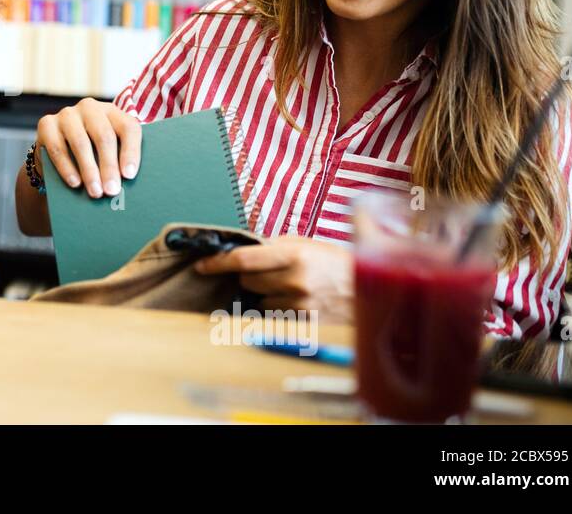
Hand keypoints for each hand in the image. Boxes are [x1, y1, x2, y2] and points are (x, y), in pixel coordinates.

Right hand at [35, 97, 140, 197]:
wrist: (57, 150)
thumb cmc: (91, 154)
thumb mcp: (107, 152)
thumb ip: (118, 162)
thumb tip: (124, 184)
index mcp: (112, 112)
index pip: (128, 127)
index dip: (131, 152)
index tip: (129, 176)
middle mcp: (90, 108)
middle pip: (104, 136)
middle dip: (109, 166)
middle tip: (112, 190)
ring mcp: (67, 114)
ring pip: (80, 143)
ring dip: (89, 170)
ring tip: (95, 192)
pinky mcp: (46, 124)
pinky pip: (58, 148)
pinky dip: (67, 168)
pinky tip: (75, 183)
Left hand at [194, 236, 354, 321]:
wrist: (370, 292)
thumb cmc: (335, 264)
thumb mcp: (308, 245)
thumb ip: (276, 246)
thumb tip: (242, 248)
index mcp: (294, 255)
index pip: (243, 259)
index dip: (218, 263)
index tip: (201, 265)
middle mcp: (295, 281)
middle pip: (247, 281)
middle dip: (251, 277)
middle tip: (271, 274)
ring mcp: (299, 306)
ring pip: (260, 301)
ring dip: (267, 295)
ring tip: (293, 289)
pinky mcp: (304, 325)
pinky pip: (274, 317)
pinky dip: (279, 311)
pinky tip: (298, 304)